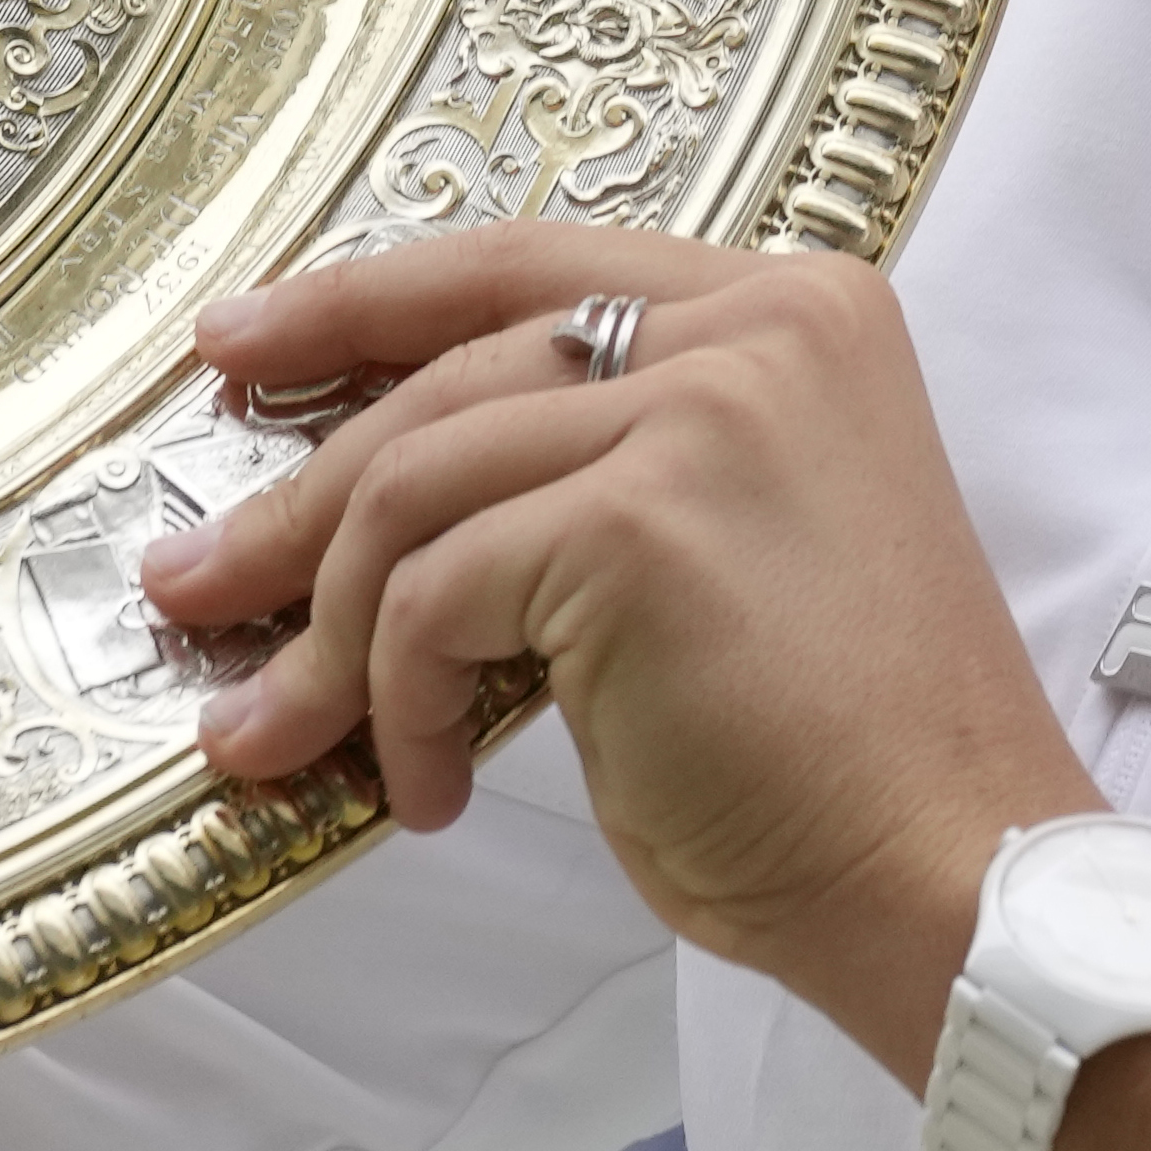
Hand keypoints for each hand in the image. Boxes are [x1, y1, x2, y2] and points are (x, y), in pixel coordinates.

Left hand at [151, 225, 1094, 1070]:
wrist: (955, 883)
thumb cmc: (839, 762)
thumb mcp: (716, 555)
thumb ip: (586, 476)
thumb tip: (364, 504)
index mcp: (793, 310)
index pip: (525, 267)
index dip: (365, 303)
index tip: (245, 344)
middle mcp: (760, 326)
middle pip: (450, 368)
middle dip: (296, 490)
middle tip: (195, 577)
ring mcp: (707, 409)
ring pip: (415, 484)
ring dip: (324, 631)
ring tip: (278, 729)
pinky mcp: (642, 519)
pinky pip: (432, 597)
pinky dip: (395, 704)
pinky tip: (424, 789)